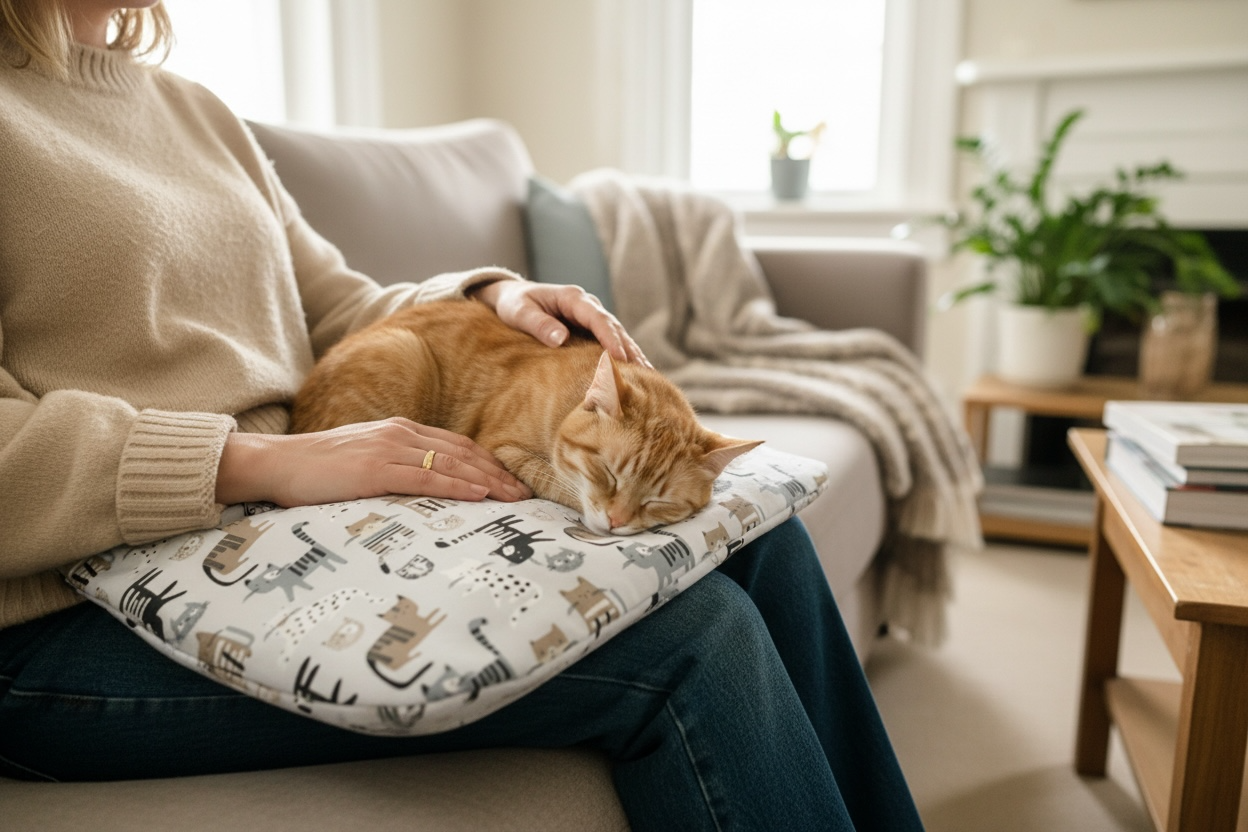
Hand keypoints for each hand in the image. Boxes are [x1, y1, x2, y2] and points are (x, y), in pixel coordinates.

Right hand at [215, 418, 532, 506]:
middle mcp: (400, 433)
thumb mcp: (363, 460)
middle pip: (463, 452)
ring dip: (488, 481)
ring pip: (452, 463)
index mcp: (399, 430)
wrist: (276, 463)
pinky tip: (479, 494)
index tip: (512, 481)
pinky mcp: (375, 469)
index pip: (457, 444)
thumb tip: (422, 484)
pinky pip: (426, 477)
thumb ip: (394, 465)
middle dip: (498, 474)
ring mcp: (389, 449)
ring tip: (513, 498)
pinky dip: (457, 484)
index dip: (488, 462)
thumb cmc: (316, 469)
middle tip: (526, 494)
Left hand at [470, 280, 651, 366]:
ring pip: (619, 336)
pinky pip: (613, 343)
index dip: (611, 339)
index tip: (620, 359)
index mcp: (573, 298)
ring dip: (633, 356)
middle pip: (615, 328)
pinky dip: (625, 358)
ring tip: (649, 379)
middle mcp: (588, 306)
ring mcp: (592, 318)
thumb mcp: (519, 312)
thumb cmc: (514, 304)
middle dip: (630, 351)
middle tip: (643, 375)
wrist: (513, 297)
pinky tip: (638, 375)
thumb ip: (539, 324)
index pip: (598, 319)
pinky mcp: (592, 330)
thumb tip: (561, 339)